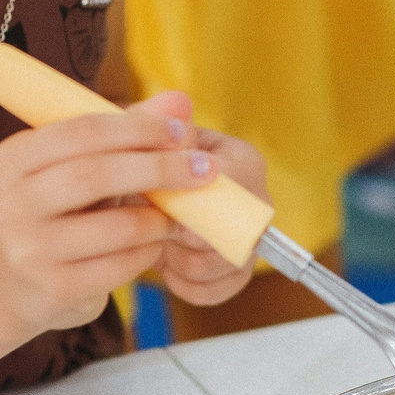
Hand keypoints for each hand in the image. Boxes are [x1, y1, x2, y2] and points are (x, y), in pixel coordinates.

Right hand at [0, 92, 232, 331]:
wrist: (16, 284)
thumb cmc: (61, 211)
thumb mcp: (82, 165)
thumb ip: (129, 131)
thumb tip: (179, 101)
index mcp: (14, 158)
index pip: (81, 131)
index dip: (136, 128)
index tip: (180, 131)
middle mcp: (11, 203)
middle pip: (95, 175)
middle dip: (158, 168)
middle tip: (204, 169)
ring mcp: (29, 251)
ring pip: (116, 227)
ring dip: (159, 218)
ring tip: (175, 214)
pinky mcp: (54, 289)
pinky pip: (120, 266)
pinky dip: (148, 251)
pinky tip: (153, 243)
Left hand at [153, 121, 264, 310]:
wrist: (138, 201)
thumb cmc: (144, 165)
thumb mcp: (142, 140)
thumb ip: (153, 125)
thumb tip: (176, 102)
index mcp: (242, 162)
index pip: (223, 189)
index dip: (181, 203)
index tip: (149, 199)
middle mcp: (256, 203)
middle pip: (222, 236)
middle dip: (175, 235)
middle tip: (148, 221)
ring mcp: (251, 244)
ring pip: (212, 268)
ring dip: (173, 258)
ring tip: (156, 238)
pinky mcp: (236, 276)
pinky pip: (209, 292)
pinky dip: (180, 282)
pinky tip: (166, 261)